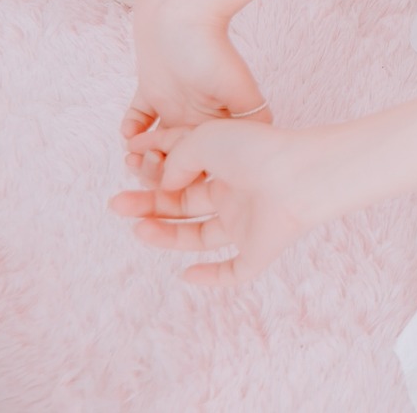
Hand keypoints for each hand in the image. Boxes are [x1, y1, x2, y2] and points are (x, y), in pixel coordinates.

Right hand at [108, 119, 327, 284]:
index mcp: (229, 163)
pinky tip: (186, 275)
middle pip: (185, 204)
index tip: (127, 159)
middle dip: (149, 205)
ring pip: (200, 236)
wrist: (299, 176)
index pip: (184, 168)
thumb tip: (164, 184)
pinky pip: (235, 270)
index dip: (153, 168)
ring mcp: (249, 222)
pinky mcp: (260, 249)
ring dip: (166, 236)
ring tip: (137, 228)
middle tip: (117, 204)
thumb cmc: (255, 149)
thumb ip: (177, 160)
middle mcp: (238, 192)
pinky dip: (212, 277)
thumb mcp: (205, 139)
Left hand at [124, 0, 270, 187]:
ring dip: (145, 153)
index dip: (191, 177)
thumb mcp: (241, 92)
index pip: (208, 161)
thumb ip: (250, 123)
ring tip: (132, 157)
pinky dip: (132, 128)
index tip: (174, 184)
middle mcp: (198, 116)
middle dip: (162, 170)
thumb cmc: (211, 49)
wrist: (183, 10)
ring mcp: (175, 102)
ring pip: (159, 141)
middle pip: (180, 156)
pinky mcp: (152, 88)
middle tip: (147, 168)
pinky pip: (139, 116)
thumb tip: (249, 159)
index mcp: (221, 121)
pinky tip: (128, 132)